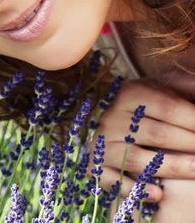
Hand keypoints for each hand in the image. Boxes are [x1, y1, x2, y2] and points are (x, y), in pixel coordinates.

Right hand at [86, 78, 194, 203]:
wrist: (109, 120)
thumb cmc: (144, 105)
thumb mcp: (159, 89)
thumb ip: (182, 87)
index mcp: (129, 94)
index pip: (168, 107)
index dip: (193, 119)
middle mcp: (112, 117)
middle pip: (157, 134)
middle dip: (189, 143)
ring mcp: (103, 143)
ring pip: (139, 159)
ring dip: (172, 167)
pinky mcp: (97, 166)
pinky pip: (114, 181)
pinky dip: (136, 190)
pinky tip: (158, 194)